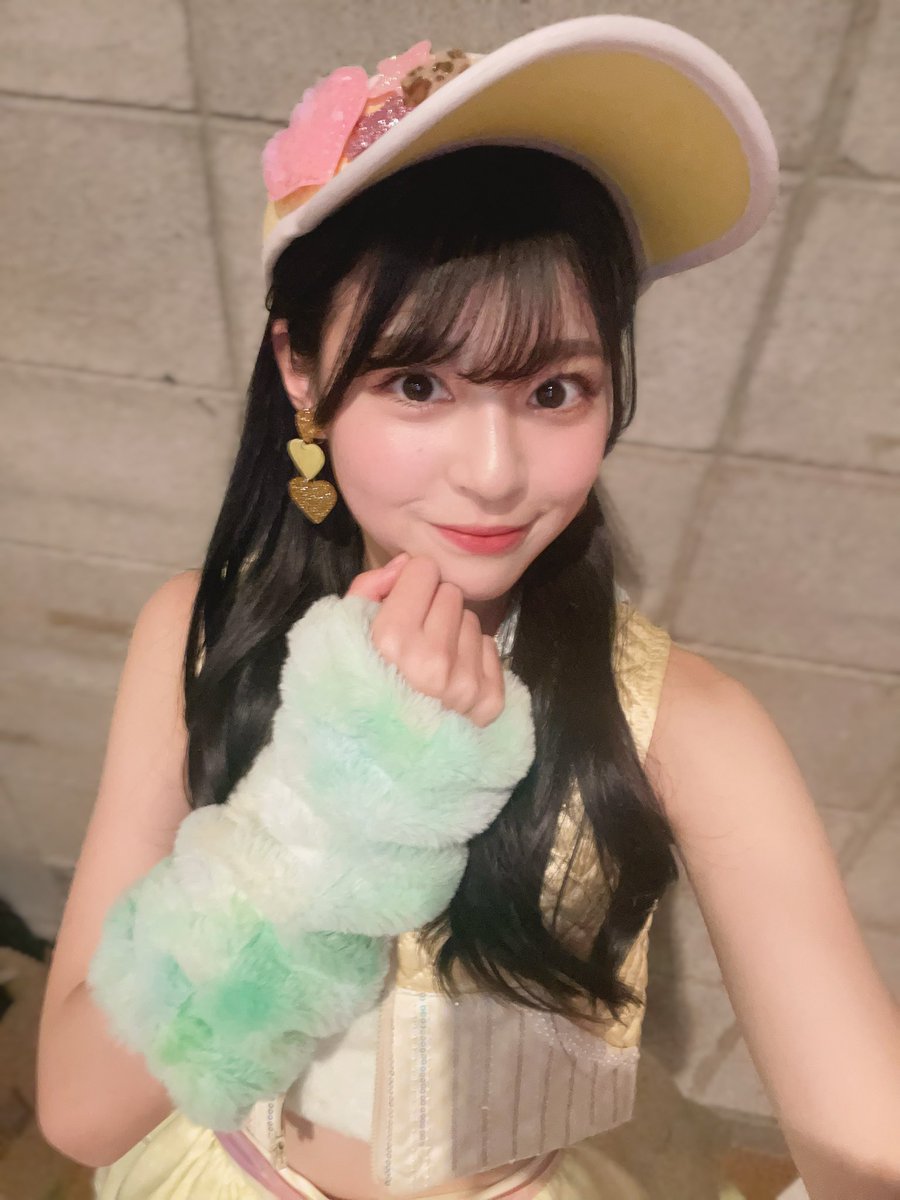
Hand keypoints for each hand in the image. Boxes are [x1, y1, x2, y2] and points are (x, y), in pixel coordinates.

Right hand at [345, 554, 505, 727]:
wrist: (378, 759)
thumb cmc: (357, 687)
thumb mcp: (344, 633)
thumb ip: (369, 587)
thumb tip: (408, 563)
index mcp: (390, 642)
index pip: (424, 571)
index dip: (410, 586)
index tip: (401, 608)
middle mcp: (432, 663)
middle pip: (451, 593)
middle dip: (433, 609)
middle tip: (416, 639)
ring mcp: (464, 686)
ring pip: (471, 620)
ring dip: (453, 634)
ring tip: (431, 663)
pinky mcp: (488, 703)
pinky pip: (489, 647)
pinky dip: (471, 658)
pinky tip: (449, 679)